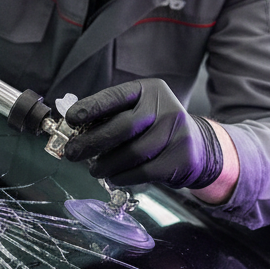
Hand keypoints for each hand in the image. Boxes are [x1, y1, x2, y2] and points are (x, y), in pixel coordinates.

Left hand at [64, 79, 223, 189]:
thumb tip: (75, 130)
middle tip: (73, 153)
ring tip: (95, 170)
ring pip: (132, 153)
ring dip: (107, 165)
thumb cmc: (156, 128)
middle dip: (92, 142)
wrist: (198, 147)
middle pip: (123, 126)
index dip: (91, 108)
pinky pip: (143, 171)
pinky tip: (114, 178)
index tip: (71, 119)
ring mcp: (176, 132)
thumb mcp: (139, 111)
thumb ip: (112, 116)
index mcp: (149, 90)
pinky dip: (123, 177)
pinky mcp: (180, 158)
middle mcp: (165, 107)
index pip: (116, 96)